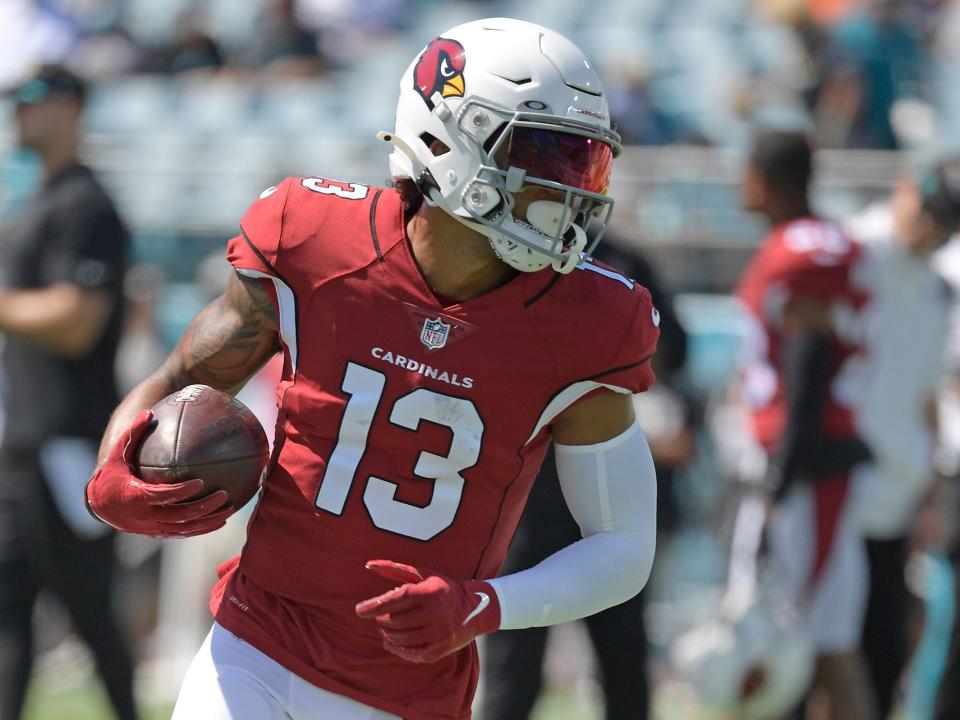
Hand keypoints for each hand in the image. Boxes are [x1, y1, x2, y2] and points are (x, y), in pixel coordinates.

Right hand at [84, 409, 232, 536]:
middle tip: (223, 495)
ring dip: (208, 521)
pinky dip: (203, 529)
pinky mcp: (159, 533)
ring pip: (185, 528)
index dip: (181, 492)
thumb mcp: (118, 454)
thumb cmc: (113, 475)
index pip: (162, 496)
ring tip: (230, 509)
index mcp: (135, 496)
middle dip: (204, 507)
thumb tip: (148, 412)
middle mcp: (145, 516)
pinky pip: (184, 533)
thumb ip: (133, 434)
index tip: (200, 482)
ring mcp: (153, 528)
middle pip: (179, 516)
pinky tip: (221, 520)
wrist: (101, 505)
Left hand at [355, 560, 500, 663]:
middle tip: (379, 615)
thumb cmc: (442, 589)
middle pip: (395, 620)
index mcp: (430, 592)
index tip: (359, 610)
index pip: (396, 599)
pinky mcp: (438, 651)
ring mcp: (438, 634)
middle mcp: (436, 614)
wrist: (475, 609)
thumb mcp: (423, 575)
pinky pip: (409, 653)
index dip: (375, 605)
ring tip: (385, 626)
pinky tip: (391, 641)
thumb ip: (394, 569)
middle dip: (381, 618)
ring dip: (386, 632)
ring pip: (399, 638)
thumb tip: (368, 565)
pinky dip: (395, 648)